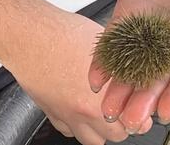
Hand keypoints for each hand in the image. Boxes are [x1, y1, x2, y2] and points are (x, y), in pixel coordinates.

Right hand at [4, 6, 149, 144]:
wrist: (29, 37)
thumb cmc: (61, 35)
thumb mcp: (102, 44)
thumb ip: (119, 64)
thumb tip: (133, 70)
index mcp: (105, 96)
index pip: (135, 121)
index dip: (140, 112)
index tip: (140, 106)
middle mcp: (87, 111)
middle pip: (117, 135)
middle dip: (122, 124)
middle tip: (123, 110)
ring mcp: (68, 116)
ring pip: (93, 140)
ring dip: (100, 130)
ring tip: (102, 113)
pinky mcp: (52, 114)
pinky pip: (69, 132)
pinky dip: (76, 125)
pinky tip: (78, 109)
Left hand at [87, 0, 169, 130]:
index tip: (167, 108)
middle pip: (163, 77)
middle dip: (146, 98)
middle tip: (129, 121)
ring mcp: (153, 29)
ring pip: (137, 66)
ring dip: (123, 89)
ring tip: (108, 111)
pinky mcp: (131, 14)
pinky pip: (116, 41)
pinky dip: (105, 60)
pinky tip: (94, 77)